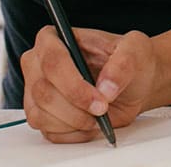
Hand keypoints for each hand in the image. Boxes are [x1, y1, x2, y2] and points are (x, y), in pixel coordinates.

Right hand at [22, 26, 157, 142]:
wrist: (134, 82)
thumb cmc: (130, 58)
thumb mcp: (135, 49)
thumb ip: (122, 64)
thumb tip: (106, 88)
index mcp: (57, 37)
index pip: (53, 60)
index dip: (73, 84)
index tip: (99, 99)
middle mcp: (39, 63)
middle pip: (44, 91)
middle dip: (77, 107)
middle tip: (103, 109)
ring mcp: (36, 91)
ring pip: (42, 116)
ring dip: (75, 122)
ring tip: (98, 114)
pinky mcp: (40, 116)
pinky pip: (49, 133)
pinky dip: (73, 133)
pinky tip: (91, 122)